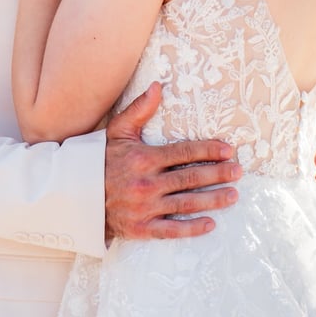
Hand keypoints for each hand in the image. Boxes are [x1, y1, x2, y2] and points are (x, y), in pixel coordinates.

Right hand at [105, 82, 241, 240]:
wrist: (76, 194)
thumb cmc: (101, 159)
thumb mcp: (118, 130)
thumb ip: (140, 109)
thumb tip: (158, 86)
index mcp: (144, 158)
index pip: (184, 153)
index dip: (208, 151)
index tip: (228, 150)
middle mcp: (147, 183)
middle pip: (190, 178)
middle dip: (217, 174)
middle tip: (238, 172)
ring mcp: (145, 207)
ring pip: (186, 204)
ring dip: (212, 200)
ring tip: (233, 195)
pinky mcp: (141, 228)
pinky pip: (171, 230)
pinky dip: (191, 228)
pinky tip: (210, 223)